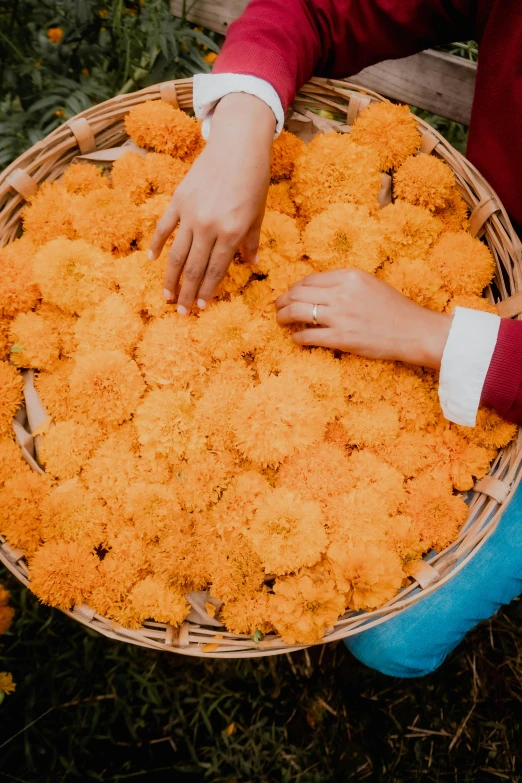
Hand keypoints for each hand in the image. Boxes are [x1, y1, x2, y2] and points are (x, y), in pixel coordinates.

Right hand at [149, 93, 275, 312]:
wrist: (238, 144)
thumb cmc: (253, 180)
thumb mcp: (258, 214)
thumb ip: (251, 242)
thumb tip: (250, 265)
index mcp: (231, 232)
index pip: (215, 271)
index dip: (207, 292)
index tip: (201, 307)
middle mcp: (208, 227)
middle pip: (194, 268)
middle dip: (187, 293)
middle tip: (181, 312)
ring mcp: (190, 213)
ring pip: (176, 254)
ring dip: (170, 278)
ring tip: (166, 297)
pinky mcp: (178, 200)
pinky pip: (164, 227)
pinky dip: (157, 244)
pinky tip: (152, 260)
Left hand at [275, 269, 451, 369]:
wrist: (415, 331)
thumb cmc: (396, 310)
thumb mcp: (371, 285)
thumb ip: (346, 284)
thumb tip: (320, 290)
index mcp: (350, 276)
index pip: (311, 279)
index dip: (296, 287)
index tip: (291, 294)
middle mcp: (342, 293)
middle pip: (299, 293)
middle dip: (283, 300)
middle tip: (278, 306)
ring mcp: (340, 316)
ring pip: (298, 312)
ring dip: (284, 317)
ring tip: (280, 320)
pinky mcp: (341, 338)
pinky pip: (308, 336)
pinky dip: (298, 337)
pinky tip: (295, 339)